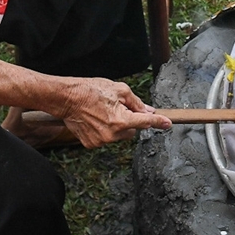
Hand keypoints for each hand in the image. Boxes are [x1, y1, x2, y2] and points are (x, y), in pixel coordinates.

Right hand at [55, 77, 170, 146]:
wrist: (67, 98)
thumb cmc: (91, 91)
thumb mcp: (119, 89)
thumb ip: (136, 102)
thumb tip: (148, 111)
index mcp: (121, 120)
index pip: (146, 122)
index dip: (158, 122)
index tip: (167, 123)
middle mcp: (112, 134)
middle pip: (132, 130)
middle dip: (130, 120)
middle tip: (118, 108)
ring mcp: (101, 141)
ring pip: (119, 135)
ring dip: (117, 126)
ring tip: (104, 112)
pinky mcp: (91, 144)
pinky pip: (106, 138)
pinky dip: (104, 130)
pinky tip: (96, 119)